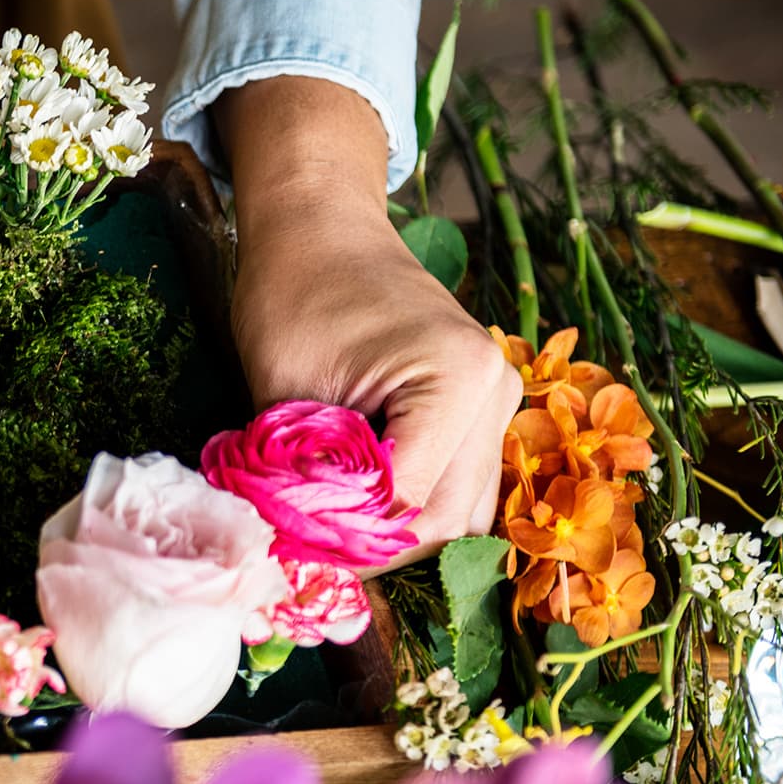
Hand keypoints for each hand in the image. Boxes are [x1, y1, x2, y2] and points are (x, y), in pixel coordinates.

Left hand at [217, 77, 518, 567]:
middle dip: (374, 546)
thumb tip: (296, 548)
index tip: (291, 547)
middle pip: (446, 520)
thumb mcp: (283, 388)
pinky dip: (411, 507)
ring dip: (396, 534)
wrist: (322, 230)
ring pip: (459, 513)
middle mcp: (495, 392)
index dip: (349, 539)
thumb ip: (301, 472)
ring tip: (329, 530)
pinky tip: (358, 505)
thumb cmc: (295, 291)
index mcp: (456, 379)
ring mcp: (498, 402)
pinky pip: (458, 486)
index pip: (409, 503)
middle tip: (306, 553)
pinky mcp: (483, 411)